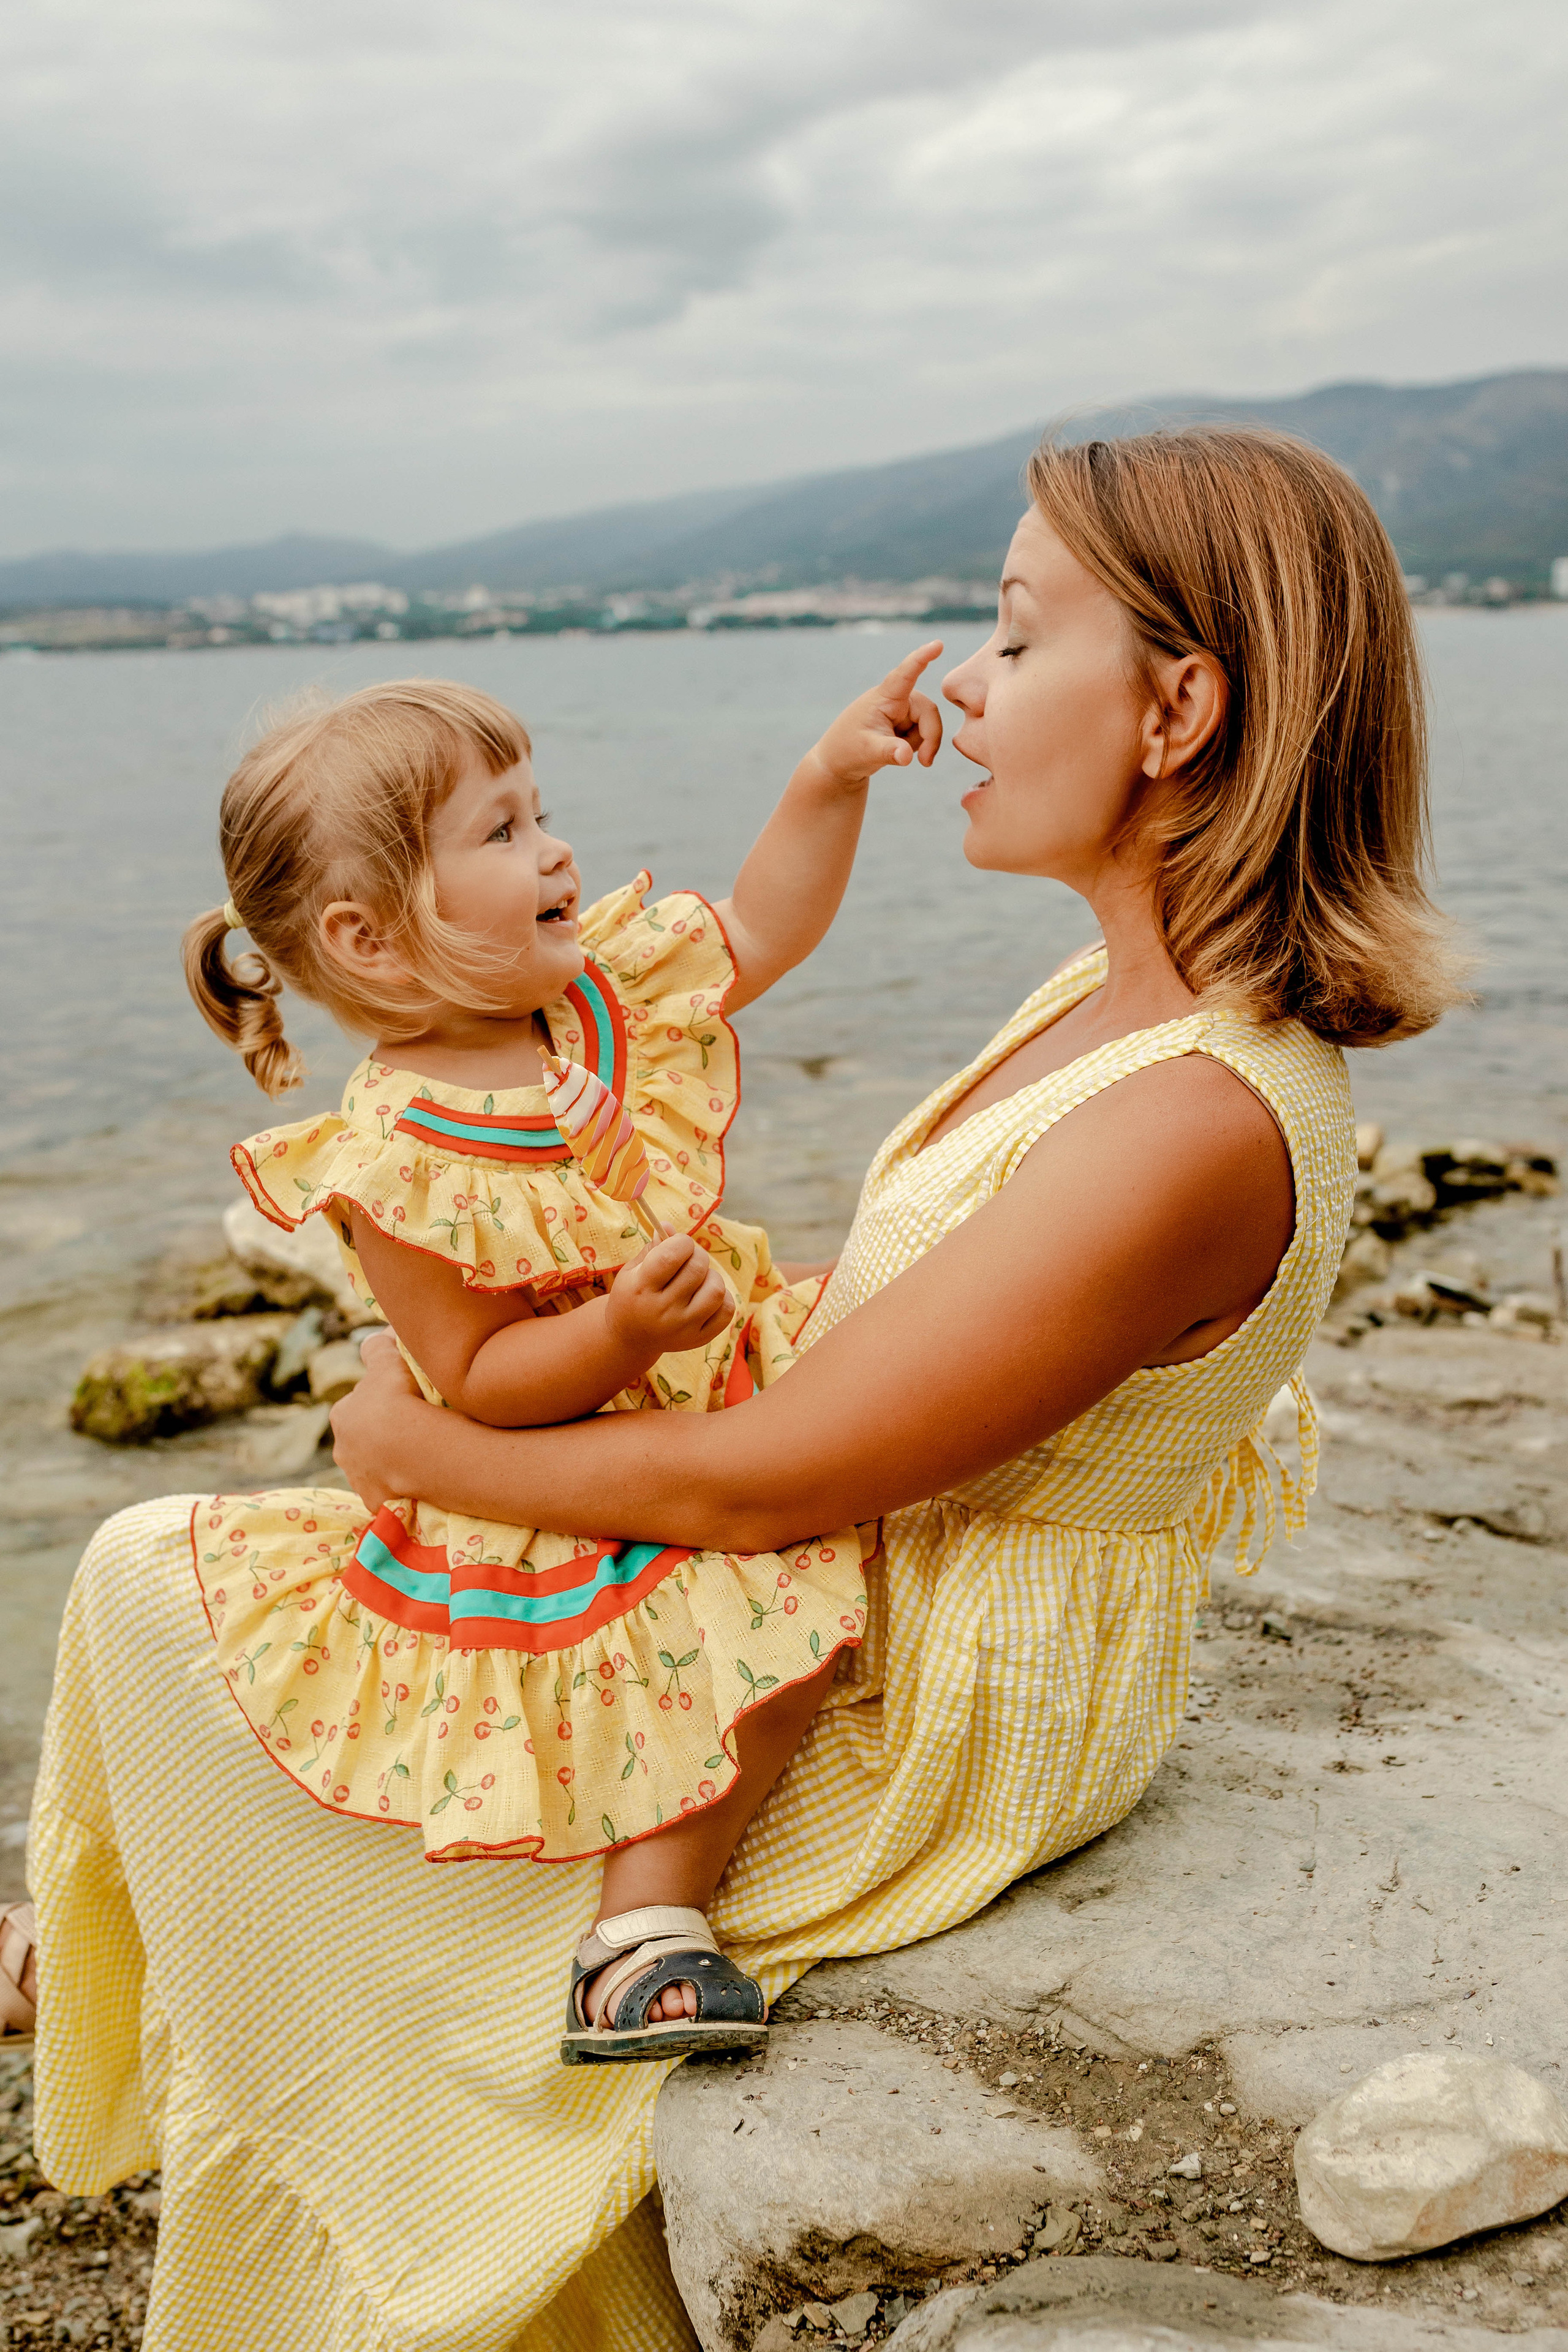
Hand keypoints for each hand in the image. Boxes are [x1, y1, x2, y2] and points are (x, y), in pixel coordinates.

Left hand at [330, 1330, 424, 1510]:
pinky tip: (426, 1477)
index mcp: (342, 1415)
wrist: (415, 1451)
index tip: (405, 1400)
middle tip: (418, 1427)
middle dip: (385, 1433)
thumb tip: (380, 1333)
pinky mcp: (378, 1503)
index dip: (383, 1399)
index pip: (361, 1403)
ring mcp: (359, 1480)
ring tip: (425, 1454)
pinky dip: (406, 1485)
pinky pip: (393, 1491)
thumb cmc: (399, 1400)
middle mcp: (342, 1450)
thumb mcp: (388, 1361)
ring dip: (395, 1460)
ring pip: (378, 1466)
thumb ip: (379, 1346)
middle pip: (366, 1437)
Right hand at [607, 1233, 733, 1360]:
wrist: (631, 1338)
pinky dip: (722, 1297)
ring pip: (716, 1289)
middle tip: (687, 1260)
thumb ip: (653, 1248)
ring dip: (710, 1276)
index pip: (671, 1255)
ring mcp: (683, 1328)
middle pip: (697, 1268)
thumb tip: (668, 1226)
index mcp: (641, 1289)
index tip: (678, 1244)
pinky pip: (727, 1310)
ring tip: (698, 1280)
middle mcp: (663, 1311)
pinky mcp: (699, 1339)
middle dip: (696, 1255)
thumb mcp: (633, 1270)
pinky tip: (705, 1296)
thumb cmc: (633, 1295)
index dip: (681, 1241)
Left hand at [804, 640, 943, 788]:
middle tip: (925, 763)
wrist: (840, 761)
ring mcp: (902, 710)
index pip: (905, 674)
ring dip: (921, 743)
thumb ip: (889, 752)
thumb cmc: (848, 750)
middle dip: (930, 737)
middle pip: (928, 711)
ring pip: (928, 724)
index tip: (937, 644)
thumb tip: (906, 757)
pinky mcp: (905, 721)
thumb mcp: (867, 752)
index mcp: (884, 697)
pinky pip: (924, 733)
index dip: (921, 659)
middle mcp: (896, 699)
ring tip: (897, 754)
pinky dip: (918, 745)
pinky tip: (899, 750)